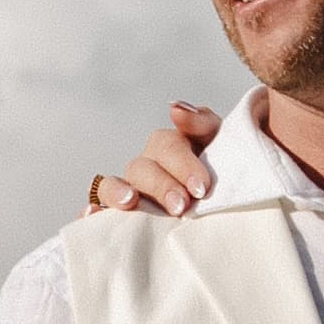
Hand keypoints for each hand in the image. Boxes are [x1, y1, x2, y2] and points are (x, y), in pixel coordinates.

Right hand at [86, 100, 220, 217]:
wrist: (232, 207)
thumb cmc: (225, 173)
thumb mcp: (222, 144)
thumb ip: (202, 123)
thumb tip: (175, 107)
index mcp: (170, 147)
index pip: (167, 146)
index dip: (183, 165)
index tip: (201, 188)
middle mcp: (147, 166)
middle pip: (142, 168)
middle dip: (161, 186)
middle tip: (182, 205)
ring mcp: (130, 190)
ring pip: (113, 185)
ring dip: (118, 192)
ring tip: (130, 202)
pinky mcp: (119, 215)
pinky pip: (99, 209)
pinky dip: (93, 209)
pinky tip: (91, 212)